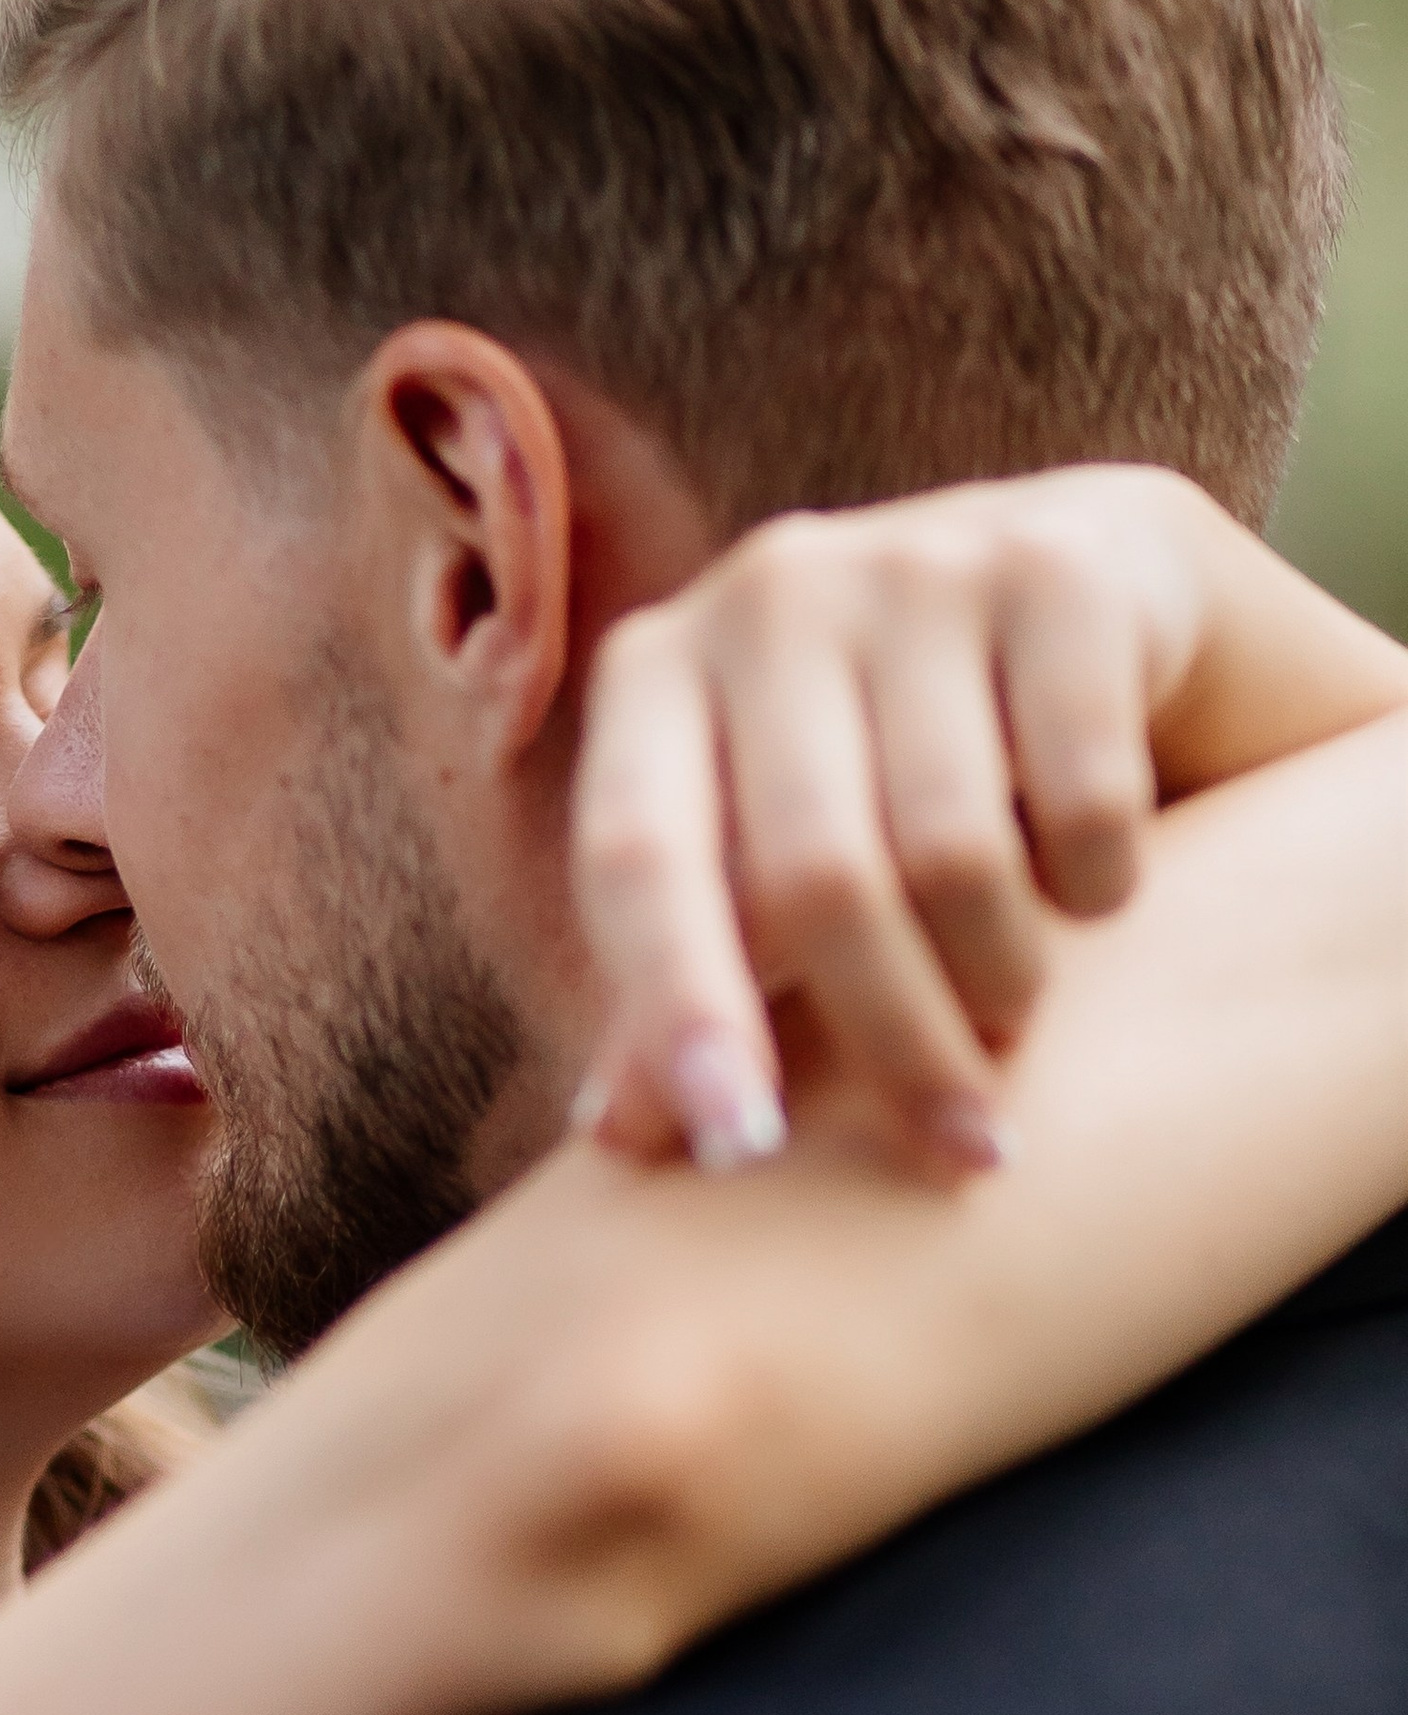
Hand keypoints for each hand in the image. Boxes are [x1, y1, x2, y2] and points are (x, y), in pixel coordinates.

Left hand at [566, 467, 1233, 1178]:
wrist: (1083, 582)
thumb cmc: (881, 761)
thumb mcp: (763, 849)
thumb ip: (687, 974)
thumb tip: (615, 1145)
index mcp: (653, 671)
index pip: (635, 857)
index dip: (677, 1011)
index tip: (739, 1151)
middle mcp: (768, 595)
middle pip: (813, 873)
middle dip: (892, 1039)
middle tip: (959, 1146)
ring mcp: (917, 563)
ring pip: (953, 850)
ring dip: (1001, 981)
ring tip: (1017, 1019)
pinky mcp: (1060, 570)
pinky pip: (1085, 795)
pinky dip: (1098, 888)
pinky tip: (1098, 898)